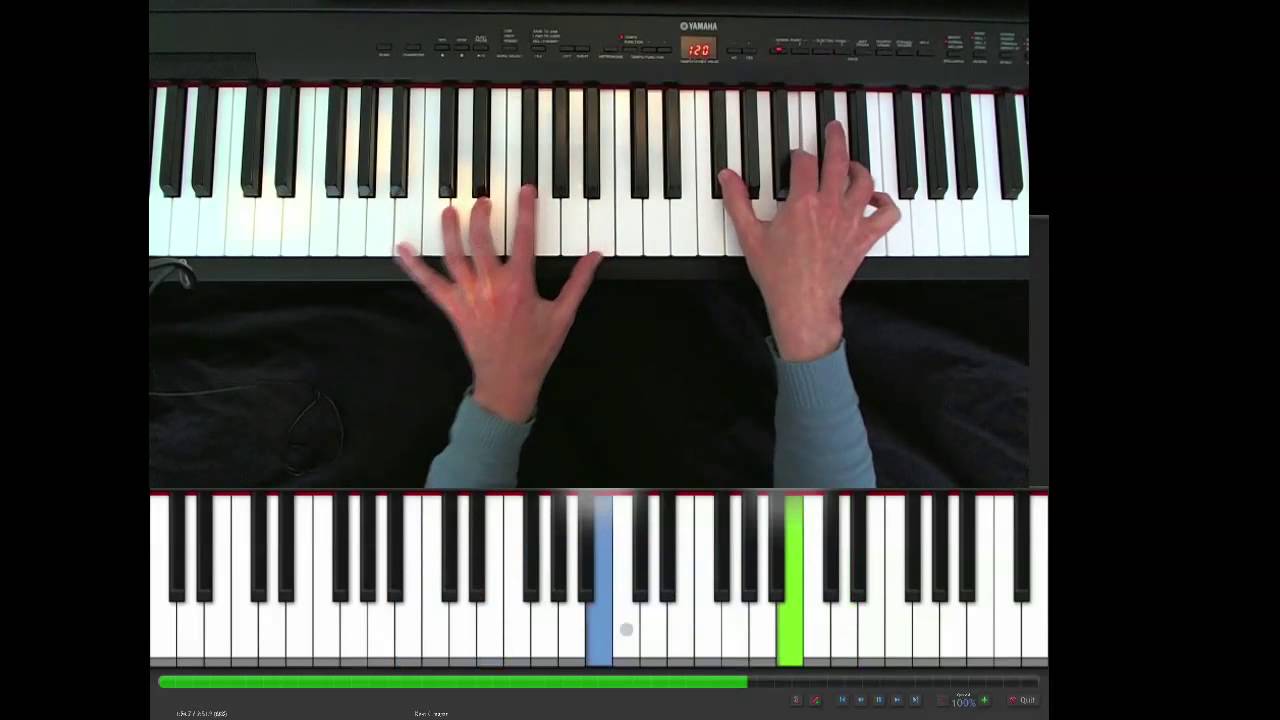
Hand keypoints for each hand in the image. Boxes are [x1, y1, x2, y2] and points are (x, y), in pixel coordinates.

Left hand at [395, 185, 602, 422]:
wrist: (508, 381)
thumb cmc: (536, 350)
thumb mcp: (563, 315)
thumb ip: (578, 282)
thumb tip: (596, 256)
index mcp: (519, 285)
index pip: (525, 238)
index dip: (526, 210)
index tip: (526, 190)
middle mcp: (491, 286)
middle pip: (482, 240)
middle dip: (482, 215)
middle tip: (484, 200)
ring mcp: (469, 296)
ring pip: (455, 255)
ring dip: (450, 230)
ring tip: (450, 211)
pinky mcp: (453, 307)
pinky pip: (429, 283)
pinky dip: (414, 266)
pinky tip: (402, 249)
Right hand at [719, 121, 900, 361]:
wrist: (802, 303)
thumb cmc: (778, 275)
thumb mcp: (749, 235)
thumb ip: (737, 201)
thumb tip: (727, 176)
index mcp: (802, 202)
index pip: (804, 162)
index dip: (798, 155)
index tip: (794, 158)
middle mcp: (831, 206)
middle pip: (839, 159)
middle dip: (835, 138)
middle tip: (833, 128)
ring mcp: (851, 220)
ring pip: (865, 181)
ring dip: (858, 167)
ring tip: (851, 163)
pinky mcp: (865, 237)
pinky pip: (887, 214)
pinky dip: (886, 202)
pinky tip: (875, 198)